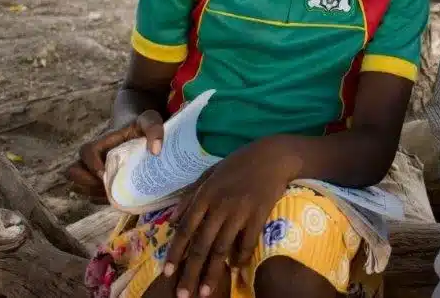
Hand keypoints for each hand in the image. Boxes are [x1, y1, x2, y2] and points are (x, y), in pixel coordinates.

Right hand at [66, 109, 164, 201]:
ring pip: (78, 185)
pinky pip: (89, 194)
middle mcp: (93, 157)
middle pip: (73, 171)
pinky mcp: (99, 180)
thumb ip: (154, 130)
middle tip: (106, 187)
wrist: (138, 131)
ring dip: (91, 193)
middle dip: (86, 183)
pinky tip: (115, 199)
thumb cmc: (142, 126)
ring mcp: (93, 169)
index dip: (92, 163)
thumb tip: (155, 150)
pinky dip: (98, 199)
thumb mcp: (151, 121)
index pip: (87, 151)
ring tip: (112, 195)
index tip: (105, 172)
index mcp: (103, 142)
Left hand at [161, 138, 301, 297]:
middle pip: (201, 246)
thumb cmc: (238, 163)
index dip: (175, 253)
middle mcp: (219, 206)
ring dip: (213, 273)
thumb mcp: (209, 174)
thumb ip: (190, 196)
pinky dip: (241, 258)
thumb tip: (172, 219)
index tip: (168, 274)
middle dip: (191, 273)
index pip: (185, 230)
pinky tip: (236, 269)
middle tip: (184, 295)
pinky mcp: (259, 215)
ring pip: (222, 249)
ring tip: (206, 292)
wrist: (272, 156)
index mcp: (205, 196)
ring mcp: (240, 211)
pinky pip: (248, 242)